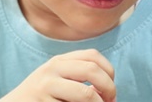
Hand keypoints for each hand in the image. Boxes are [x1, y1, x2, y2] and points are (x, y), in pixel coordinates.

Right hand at [0, 49, 115, 101]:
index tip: (108, 90)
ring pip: (86, 94)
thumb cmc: (42, 96)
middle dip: (109, 88)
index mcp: (59, 61)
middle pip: (92, 70)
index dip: (109, 72)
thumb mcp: (57, 78)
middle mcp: (52, 70)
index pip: (93, 55)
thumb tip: (108, 91)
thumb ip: (78, 76)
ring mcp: (47, 87)